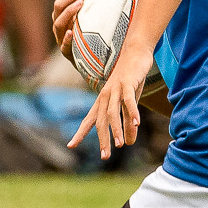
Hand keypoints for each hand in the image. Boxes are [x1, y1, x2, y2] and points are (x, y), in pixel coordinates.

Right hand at [51, 0, 95, 57]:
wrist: (90, 58)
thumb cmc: (86, 30)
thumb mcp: (87, 11)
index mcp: (62, 11)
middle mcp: (58, 22)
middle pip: (59, 5)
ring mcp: (60, 37)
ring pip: (58, 23)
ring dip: (69, 12)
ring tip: (81, 5)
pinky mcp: (66, 52)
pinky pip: (63, 45)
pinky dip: (66, 38)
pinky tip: (72, 32)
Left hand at [69, 43, 152, 159]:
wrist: (135, 51)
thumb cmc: (130, 79)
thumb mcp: (129, 103)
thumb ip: (127, 123)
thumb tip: (128, 144)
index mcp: (102, 101)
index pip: (89, 120)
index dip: (80, 132)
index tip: (70, 145)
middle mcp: (105, 96)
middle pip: (101, 121)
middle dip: (103, 139)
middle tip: (105, 156)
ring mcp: (116, 89)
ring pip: (113, 112)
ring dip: (117, 129)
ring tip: (121, 145)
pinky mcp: (128, 83)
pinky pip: (129, 100)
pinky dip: (132, 112)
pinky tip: (137, 124)